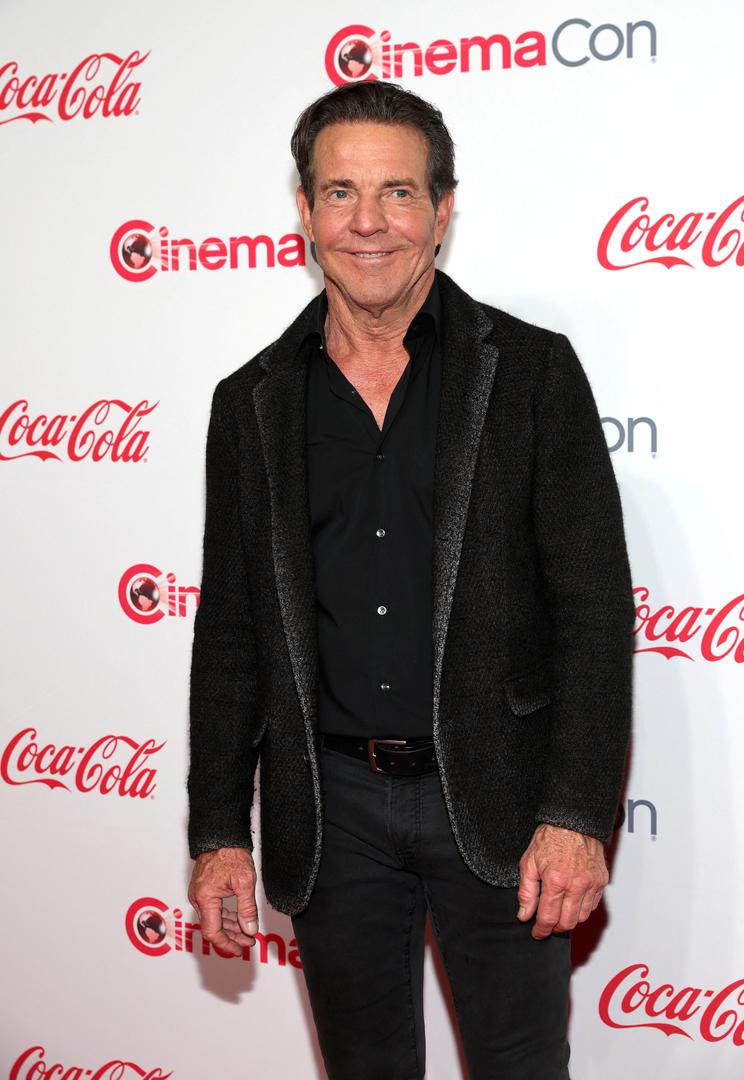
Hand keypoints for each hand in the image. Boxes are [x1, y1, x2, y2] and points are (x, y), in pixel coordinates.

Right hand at [188, 846, 258, 956]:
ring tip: (246, 933)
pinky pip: (213, 909)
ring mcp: (199, 893)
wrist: (222, 834)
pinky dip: (225, 916)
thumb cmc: (230, 852)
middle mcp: (198, 897)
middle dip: (231, 937)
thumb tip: (250, 929)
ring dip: (230, 928)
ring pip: (213, 919)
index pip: (212, 932)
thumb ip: (247, 908)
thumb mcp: (244, 882)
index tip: (239, 949)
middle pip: (213, 927)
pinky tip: (238, 920)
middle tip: (248, 942)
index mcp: (205, 898)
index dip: (226, 944)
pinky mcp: (203, 888)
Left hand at [517, 824, 607, 939]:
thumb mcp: (529, 862)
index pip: (548, 918)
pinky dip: (582, 909)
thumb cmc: (550, 838)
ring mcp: (591, 884)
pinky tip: (572, 902)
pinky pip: (593, 906)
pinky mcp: (601, 881)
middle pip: (567, 923)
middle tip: (547, 924)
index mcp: (555, 881)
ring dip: (569, 920)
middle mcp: (576, 885)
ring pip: (582, 917)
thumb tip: (524, 914)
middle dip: (555, 928)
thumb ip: (526, 892)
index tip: (537, 933)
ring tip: (559, 912)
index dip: (541, 930)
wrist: (572, 822)